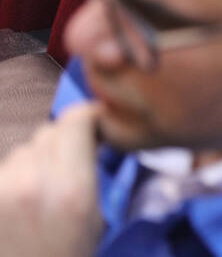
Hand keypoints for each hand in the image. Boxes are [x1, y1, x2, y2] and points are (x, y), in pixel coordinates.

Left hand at [0, 103, 103, 256]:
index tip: (98, 126)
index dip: (89, 117)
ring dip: (35, 160)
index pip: (76, 120)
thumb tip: (89, 137)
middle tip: (71, 165)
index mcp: (72, 188)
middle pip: (48, 132)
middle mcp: (33, 180)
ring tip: (41, 191)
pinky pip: (4, 171)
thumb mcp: (93, 218)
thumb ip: (88, 171)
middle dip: (63, 141)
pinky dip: (14, 178)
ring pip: (23, 150)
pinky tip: (18, 203)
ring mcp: (1, 187)